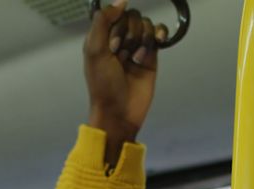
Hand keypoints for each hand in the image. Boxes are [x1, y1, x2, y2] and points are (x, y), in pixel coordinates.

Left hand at [85, 0, 165, 164]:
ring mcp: (136, 47)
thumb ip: (103, 22)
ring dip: (143, 40)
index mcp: (102, 37)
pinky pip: (159, 33)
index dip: (117, 28)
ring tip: (136, 60)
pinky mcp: (152, 55)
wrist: (120, 112)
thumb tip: (121, 1)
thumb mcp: (95, 51)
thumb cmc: (103, 84)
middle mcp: (119, 39)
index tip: (113, 47)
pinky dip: (159, 34)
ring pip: (146, 25)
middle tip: (123, 56)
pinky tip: (156, 43)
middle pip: (133, 17)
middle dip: (130, 35)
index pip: (115, 14)